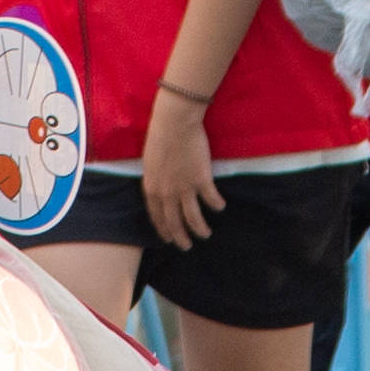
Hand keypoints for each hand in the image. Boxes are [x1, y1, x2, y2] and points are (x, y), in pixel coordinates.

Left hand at [137, 92, 224, 246]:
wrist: (174, 124)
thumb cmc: (159, 137)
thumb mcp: (149, 162)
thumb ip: (155, 179)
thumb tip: (159, 188)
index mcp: (152, 188)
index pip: (157, 216)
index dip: (163, 229)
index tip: (168, 238)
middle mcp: (167, 193)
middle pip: (174, 222)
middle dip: (180, 237)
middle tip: (186, 246)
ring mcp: (185, 188)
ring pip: (193, 218)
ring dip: (200, 229)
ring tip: (206, 235)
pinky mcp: (201, 180)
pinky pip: (211, 199)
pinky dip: (216, 205)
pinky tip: (220, 206)